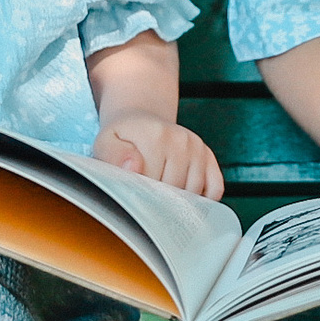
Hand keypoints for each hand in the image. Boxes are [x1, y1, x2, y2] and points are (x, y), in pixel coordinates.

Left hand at [92, 113, 224, 199]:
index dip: (140, 196)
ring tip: (160, 188)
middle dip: (158, 200)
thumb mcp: (106, 142)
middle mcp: (182, 140)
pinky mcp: (208, 156)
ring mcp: (197, 148)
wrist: (140, 120)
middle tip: (143, 190)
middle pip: (174, 193)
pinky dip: (201, 198)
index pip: (153, 186)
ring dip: (178, 201)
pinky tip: (183, 193)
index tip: (131, 192)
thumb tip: (133, 168)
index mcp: (156, 136)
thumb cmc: (122, 138)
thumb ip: (112, 155)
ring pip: (193, 195)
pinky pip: (214, 189)